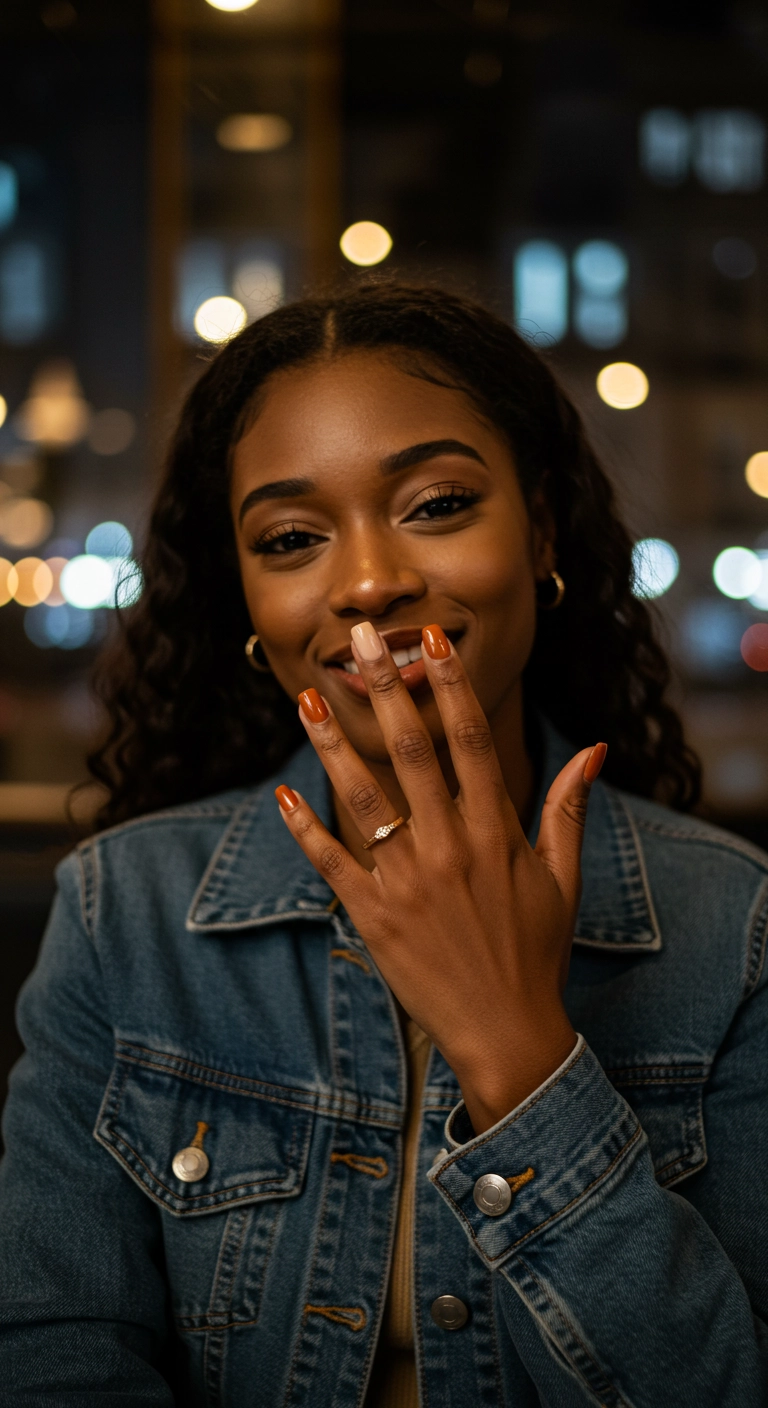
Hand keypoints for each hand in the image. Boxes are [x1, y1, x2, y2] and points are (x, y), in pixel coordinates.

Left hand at [275, 622, 605, 1133]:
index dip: (448, 685)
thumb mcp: (563, 879)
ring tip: (305, 698)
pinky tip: (283, 795)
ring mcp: (408, 882)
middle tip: (357, 639)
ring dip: (332, 745)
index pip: (471, 740)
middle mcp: (450, 847)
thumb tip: (594, 748)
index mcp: (497, 832)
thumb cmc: (537, 954)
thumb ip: (568, 808)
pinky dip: (305, 830)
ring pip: (363, 798)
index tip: (429, 640)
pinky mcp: (373, 917)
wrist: (507, 1033)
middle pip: (412, 751)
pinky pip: (332, 864)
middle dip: (383, 688)